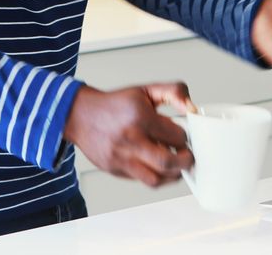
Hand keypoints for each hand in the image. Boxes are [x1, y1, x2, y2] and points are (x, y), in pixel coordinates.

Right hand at [64, 83, 194, 187]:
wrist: (80, 115)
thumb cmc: (115, 105)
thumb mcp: (146, 90)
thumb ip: (174, 92)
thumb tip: (191, 108)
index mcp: (140, 117)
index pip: (176, 136)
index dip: (185, 137)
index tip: (184, 134)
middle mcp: (129, 139)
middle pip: (168, 162)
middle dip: (186, 161)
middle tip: (188, 155)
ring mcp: (121, 158)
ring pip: (156, 178)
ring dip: (173, 174)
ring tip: (176, 164)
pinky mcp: (115, 170)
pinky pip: (142, 180)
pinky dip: (157, 177)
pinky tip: (159, 167)